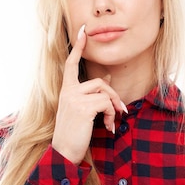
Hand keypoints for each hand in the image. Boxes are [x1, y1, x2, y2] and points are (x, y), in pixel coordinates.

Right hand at [52, 25, 125, 164]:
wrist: (64, 153)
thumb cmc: (74, 133)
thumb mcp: (82, 111)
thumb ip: (92, 94)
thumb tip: (108, 76)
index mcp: (66, 91)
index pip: (71, 64)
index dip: (78, 47)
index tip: (83, 31)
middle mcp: (68, 92)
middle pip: (99, 82)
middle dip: (113, 96)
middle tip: (120, 111)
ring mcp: (74, 98)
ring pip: (104, 92)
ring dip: (113, 107)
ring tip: (111, 121)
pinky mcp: (83, 107)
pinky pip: (106, 103)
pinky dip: (111, 115)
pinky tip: (107, 127)